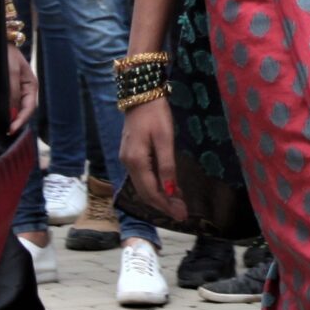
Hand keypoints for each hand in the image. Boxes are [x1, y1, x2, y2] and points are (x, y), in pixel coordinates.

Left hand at [7, 46, 38, 135]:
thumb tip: (10, 112)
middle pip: (23, 111)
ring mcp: (16, 89)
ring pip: (15, 108)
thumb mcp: (10, 71)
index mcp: (31, 85)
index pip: (29, 108)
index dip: (20, 120)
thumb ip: (12, 92)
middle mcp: (25, 90)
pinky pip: (8, 103)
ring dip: (9, 118)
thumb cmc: (6, 53)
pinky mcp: (7, 88)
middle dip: (14, 122)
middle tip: (3, 132)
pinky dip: (4, 111)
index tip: (10, 129)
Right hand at [120, 98, 185, 224]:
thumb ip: (167, 166)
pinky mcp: (130, 154)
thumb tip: (171, 191)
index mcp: (136, 161)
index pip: (151, 192)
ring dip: (160, 196)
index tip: (182, 215)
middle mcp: (128, 163)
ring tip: (178, 203)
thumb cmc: (155, 114)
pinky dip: (154, 186)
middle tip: (183, 213)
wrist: (140, 93)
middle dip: (164, 205)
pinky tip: (167, 187)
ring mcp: (127, 159)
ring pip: (143, 186)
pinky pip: (142, 177)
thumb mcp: (165, 139)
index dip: (166, 206)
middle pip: (145, 193)